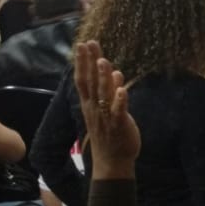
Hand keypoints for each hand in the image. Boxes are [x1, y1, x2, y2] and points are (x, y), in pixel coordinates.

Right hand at [73, 41, 139, 178]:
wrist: (111, 161)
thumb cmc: (108, 133)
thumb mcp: (104, 110)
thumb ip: (107, 91)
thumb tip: (113, 72)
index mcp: (90, 104)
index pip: (83, 79)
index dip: (82, 62)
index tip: (82, 44)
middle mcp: (95, 108)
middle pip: (91, 82)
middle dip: (90, 63)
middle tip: (90, 44)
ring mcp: (106, 117)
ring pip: (104, 94)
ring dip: (104, 78)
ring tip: (104, 61)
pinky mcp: (119, 125)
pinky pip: (118, 112)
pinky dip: (120, 100)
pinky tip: (122, 89)